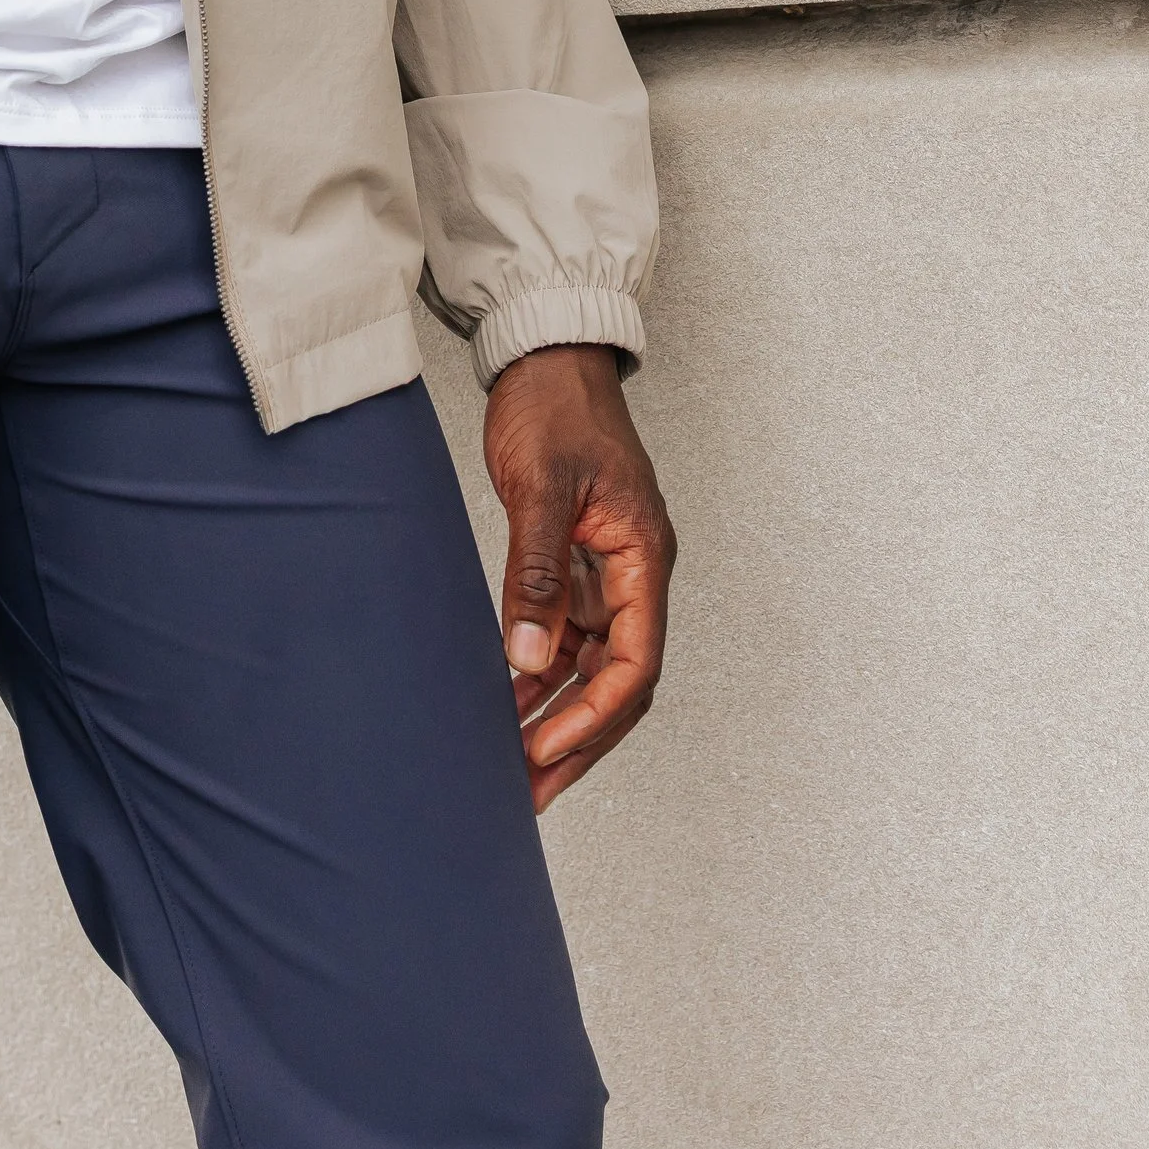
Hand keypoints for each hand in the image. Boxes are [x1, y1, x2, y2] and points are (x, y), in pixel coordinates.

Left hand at [484, 343, 673, 810]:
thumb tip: (525, 657)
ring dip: (554, 713)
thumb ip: (537, 571)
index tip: (549, 753)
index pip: (634, 663)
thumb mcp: (542, 488)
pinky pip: (564, 635)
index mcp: (645, 558)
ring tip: (509, 762)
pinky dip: (536, 671)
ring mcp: (607, 571)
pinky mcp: (576, 561)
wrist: (546, 357)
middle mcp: (634, 573)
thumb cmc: (555, 407)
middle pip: (618, 680)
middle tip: (530, 791)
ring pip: (589, 664)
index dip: (595, 718)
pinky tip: (503, 700)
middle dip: (578, 739)